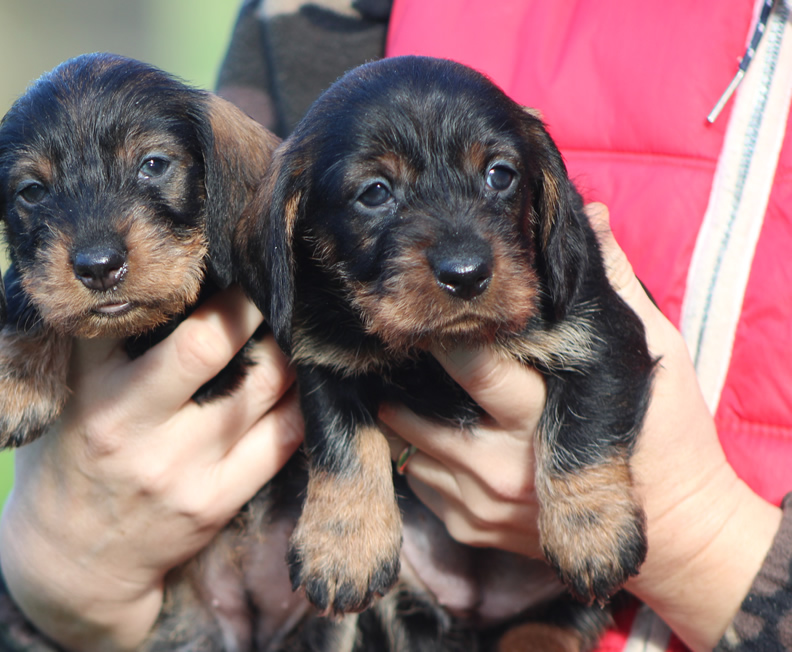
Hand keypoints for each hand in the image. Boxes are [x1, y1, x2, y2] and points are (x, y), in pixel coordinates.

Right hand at [0, 288, 302, 650]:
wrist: (69, 563)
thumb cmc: (65, 458)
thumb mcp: (55, 395)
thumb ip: (89, 342)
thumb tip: (143, 272)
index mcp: (85, 387)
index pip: (133, 311)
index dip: (175, 276)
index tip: (206, 249)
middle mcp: (130, 425)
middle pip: (208, 342)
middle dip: (246, 301)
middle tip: (264, 274)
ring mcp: (178, 467)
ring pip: (260, 385)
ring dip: (283, 346)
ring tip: (288, 325)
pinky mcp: (215, 501)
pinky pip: (283, 438)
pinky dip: (299, 400)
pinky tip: (298, 379)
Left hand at [380, 203, 780, 650]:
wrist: (678, 531)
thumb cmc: (667, 435)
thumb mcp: (651, 351)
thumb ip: (615, 284)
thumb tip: (594, 214)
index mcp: (543, 413)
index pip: (473, 367)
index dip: (443, 334)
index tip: (429, 307)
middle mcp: (503, 464)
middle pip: (418, 411)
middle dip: (406, 374)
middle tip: (402, 338)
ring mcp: (483, 503)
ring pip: (408, 445)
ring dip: (405, 411)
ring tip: (414, 379)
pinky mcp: (472, 528)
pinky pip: (417, 482)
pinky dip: (418, 452)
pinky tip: (438, 427)